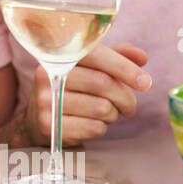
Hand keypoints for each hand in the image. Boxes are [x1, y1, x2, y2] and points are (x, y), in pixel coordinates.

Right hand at [26, 43, 152, 144]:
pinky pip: (93, 128)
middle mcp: (49, 76)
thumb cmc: (72, 90)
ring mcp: (47, 102)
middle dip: (126, 97)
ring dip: (113, 114)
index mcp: (60, 56)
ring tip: (107, 114)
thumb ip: (116, 57)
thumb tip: (141, 57)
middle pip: (103, 83)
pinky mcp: (50, 126)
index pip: (96, 55)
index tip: (145, 82)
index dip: (125, 68)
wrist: (37, 120)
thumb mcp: (90, 69)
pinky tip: (93, 124)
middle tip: (130, 106)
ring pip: (101, 108)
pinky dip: (102, 128)